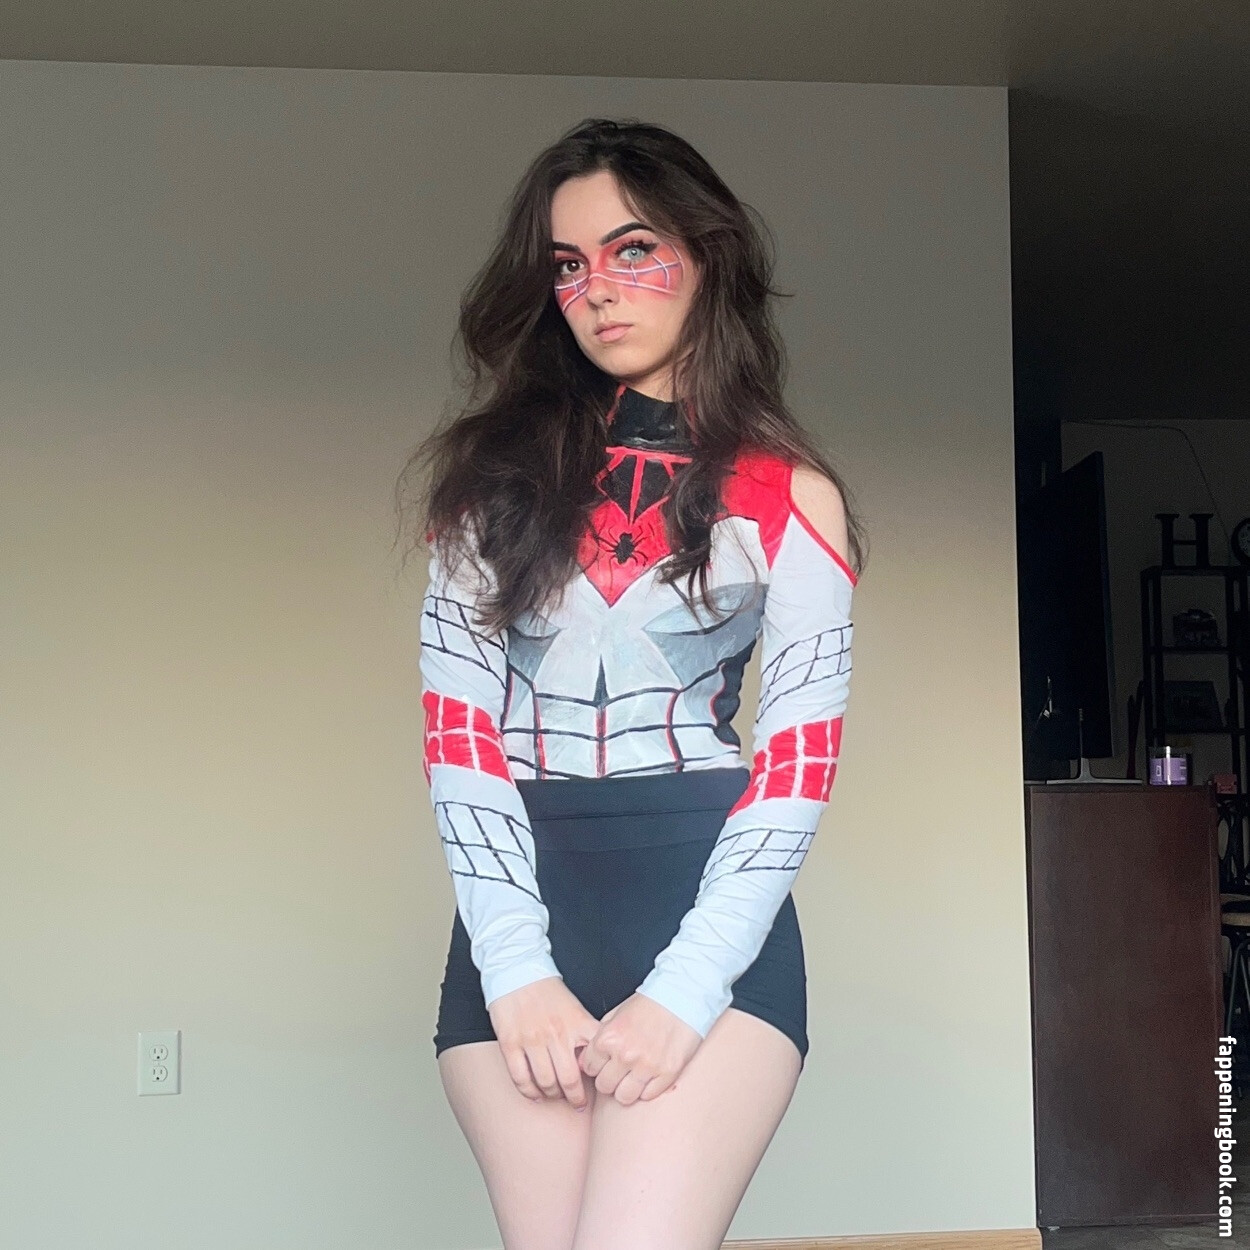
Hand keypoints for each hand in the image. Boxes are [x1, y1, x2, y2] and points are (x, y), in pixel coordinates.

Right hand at [486, 976, 599, 1108]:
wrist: (517, 970)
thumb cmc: (548, 990)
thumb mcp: (575, 1007)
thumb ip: (586, 1032)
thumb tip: (595, 1061)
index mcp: (576, 1023)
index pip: (593, 1060)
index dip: (596, 1080)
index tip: (598, 1089)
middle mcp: (556, 1033)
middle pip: (569, 1079)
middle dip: (576, 1098)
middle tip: (578, 1104)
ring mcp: (532, 1039)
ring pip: (545, 1082)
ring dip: (552, 1095)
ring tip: (555, 1096)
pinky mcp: (510, 1042)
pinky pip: (520, 1077)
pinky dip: (528, 1091)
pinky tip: (534, 1095)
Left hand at [578, 992, 701, 1105]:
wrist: (682, 997)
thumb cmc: (648, 1004)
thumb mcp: (616, 1014)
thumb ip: (599, 1038)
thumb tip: (585, 1061)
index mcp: (609, 1038)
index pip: (589, 1068)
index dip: (596, 1065)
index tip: (605, 1062)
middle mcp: (625, 1055)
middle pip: (604, 1086)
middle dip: (609, 1079)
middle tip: (620, 1070)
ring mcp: (647, 1067)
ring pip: (624, 1097)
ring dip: (627, 1089)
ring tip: (634, 1077)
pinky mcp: (667, 1074)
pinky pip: (647, 1096)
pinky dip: (647, 1089)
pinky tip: (650, 1075)